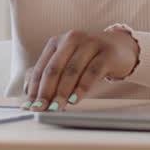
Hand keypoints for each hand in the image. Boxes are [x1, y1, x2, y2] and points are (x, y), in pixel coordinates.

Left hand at [22, 28, 138, 110]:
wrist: (120, 48)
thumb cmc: (88, 60)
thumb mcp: (68, 63)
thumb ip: (51, 77)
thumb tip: (31, 97)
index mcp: (56, 42)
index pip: (41, 68)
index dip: (34, 88)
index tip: (29, 106)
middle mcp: (71, 39)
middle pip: (54, 69)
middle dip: (45, 92)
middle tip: (41, 109)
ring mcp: (89, 43)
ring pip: (72, 71)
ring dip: (62, 93)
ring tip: (57, 108)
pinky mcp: (106, 52)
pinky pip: (92, 72)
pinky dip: (82, 88)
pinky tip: (75, 100)